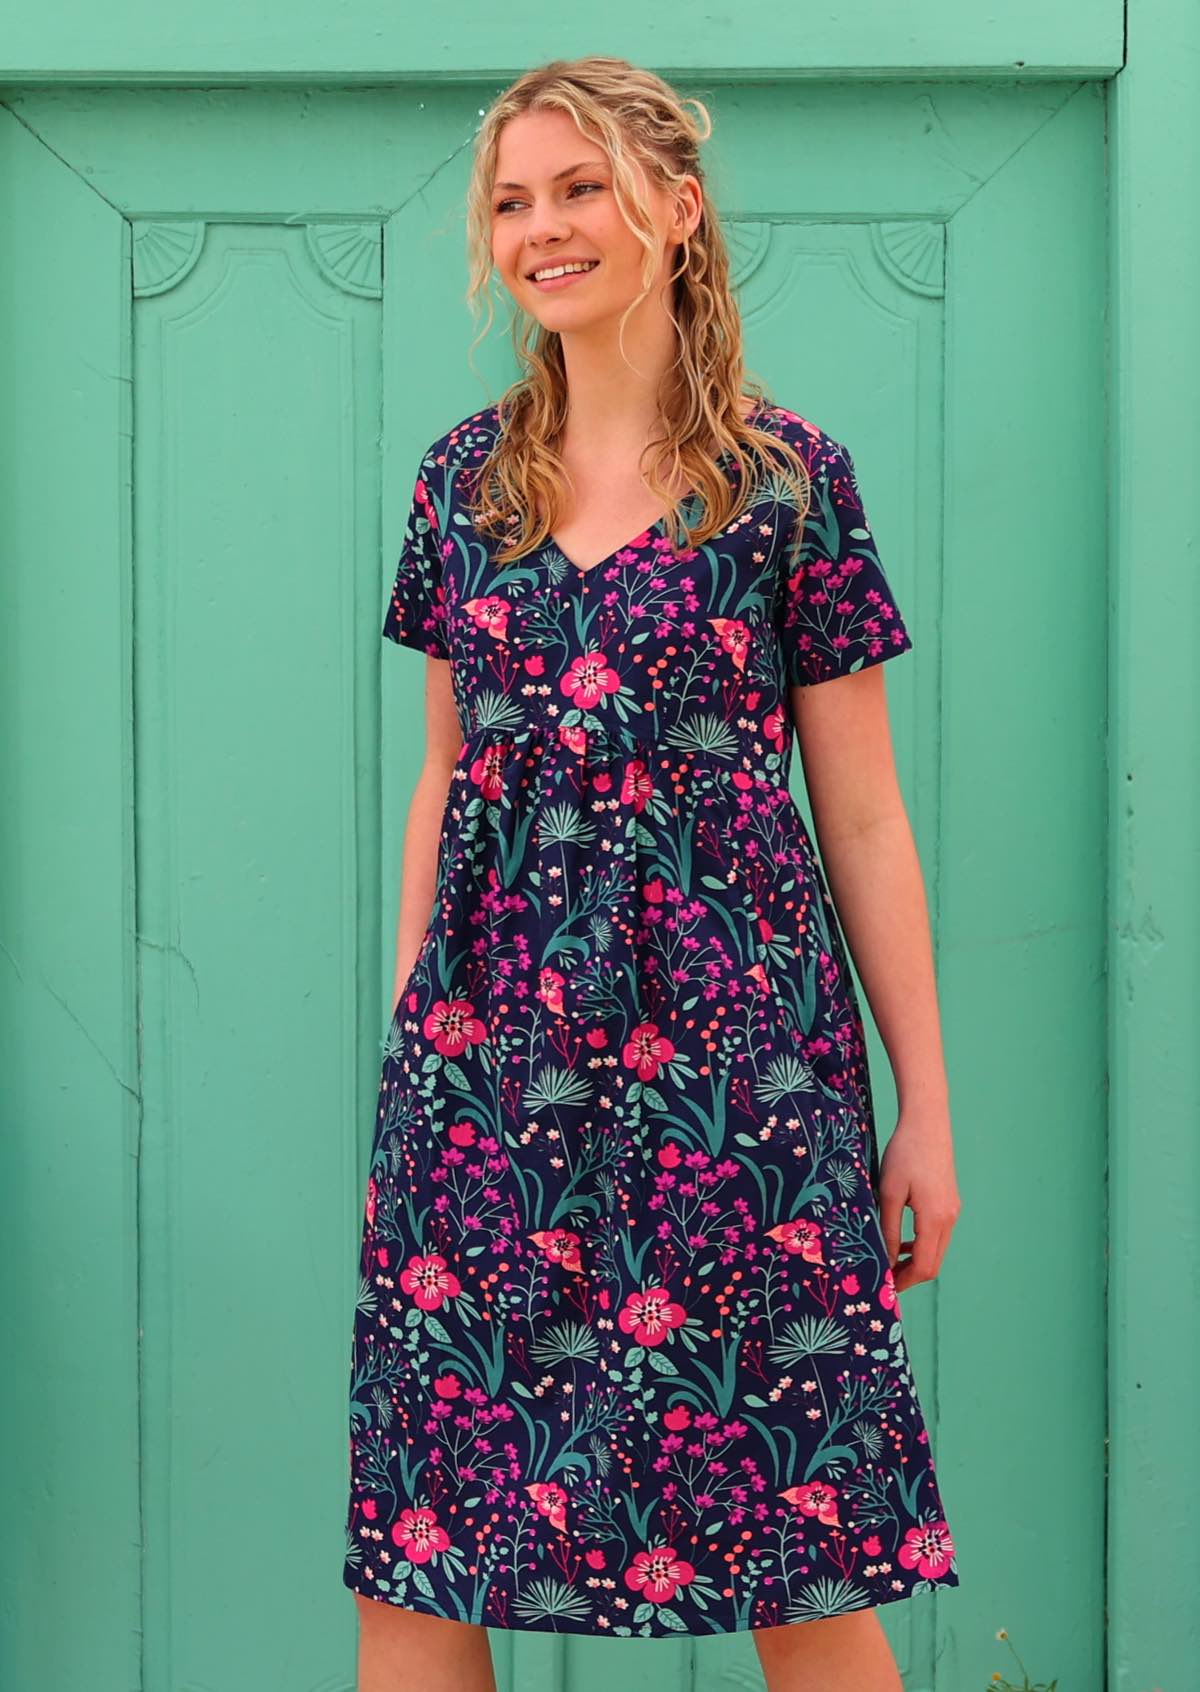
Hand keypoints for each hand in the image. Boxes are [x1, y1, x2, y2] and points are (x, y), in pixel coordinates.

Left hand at [876, 1110, 961, 1293]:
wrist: (926, 1123)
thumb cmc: (904, 1153)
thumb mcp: (889, 1192)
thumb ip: (888, 1229)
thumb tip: (885, 1260)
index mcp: (936, 1218)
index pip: (924, 1266)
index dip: (904, 1281)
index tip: (884, 1287)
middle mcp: (949, 1218)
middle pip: (933, 1263)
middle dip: (909, 1275)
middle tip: (884, 1279)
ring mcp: (952, 1210)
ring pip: (936, 1249)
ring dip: (915, 1260)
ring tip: (889, 1260)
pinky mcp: (950, 1202)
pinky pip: (938, 1234)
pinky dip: (921, 1244)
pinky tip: (902, 1240)